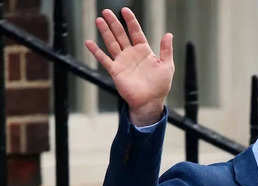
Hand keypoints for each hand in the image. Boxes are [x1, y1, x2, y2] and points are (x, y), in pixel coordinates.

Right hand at [84, 8, 173, 125]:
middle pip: (121, 34)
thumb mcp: (166, 66)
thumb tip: (168, 34)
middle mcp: (131, 54)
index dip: (131, 21)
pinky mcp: (116, 71)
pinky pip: (104, 59)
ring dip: (105, 32)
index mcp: (144, 51)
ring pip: (112, 43)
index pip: (136, 32)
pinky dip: (96, 51)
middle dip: (114, 23)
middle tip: (107, 11)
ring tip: (99, 20)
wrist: (150, 102)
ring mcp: (122, 62)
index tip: (125, 10)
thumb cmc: (160, 86)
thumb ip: (166, 50)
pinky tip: (89, 43)